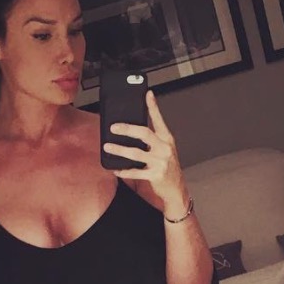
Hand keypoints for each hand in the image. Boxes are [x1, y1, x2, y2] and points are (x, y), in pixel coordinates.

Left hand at [104, 91, 188, 216]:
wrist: (176, 188)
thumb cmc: (167, 166)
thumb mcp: (164, 149)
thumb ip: (152, 138)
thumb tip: (132, 127)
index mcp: (166, 139)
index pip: (159, 120)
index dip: (153, 106)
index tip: (147, 94)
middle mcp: (165, 148)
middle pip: (144, 133)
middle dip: (127, 129)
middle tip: (113, 127)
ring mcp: (160, 162)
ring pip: (136, 153)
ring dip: (119, 149)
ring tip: (107, 146)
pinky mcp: (155, 175)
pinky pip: (135, 172)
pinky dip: (123, 171)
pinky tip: (115, 169)